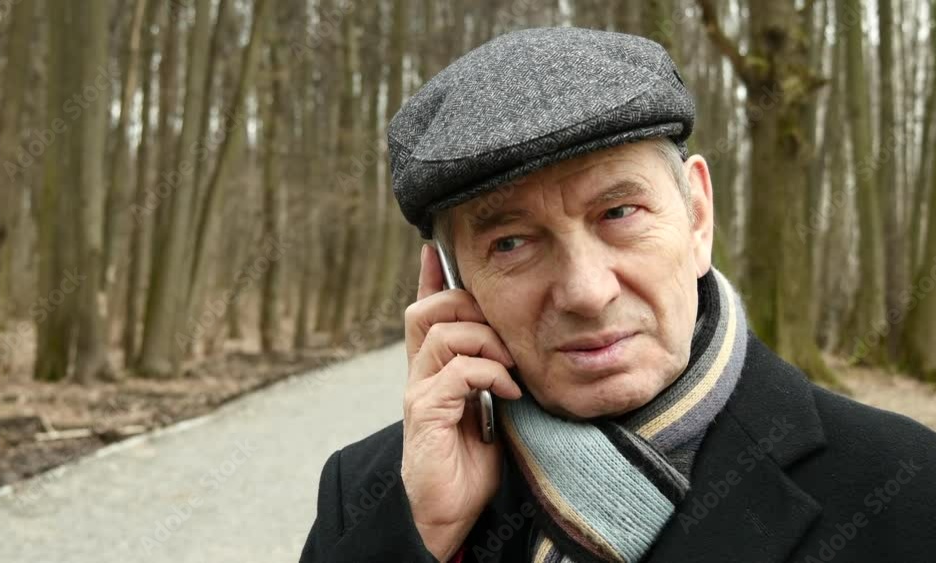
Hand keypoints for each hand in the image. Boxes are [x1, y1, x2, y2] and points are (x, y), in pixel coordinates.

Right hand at [401, 243, 521, 561]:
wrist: (452, 512)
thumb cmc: (472, 461)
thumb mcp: (487, 406)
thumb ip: (491, 373)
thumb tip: (517, 344)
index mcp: (433, 368)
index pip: (426, 311)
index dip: (429, 277)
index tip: (434, 246)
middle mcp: (418, 374)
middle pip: (428, 310)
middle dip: (468, 305)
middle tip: (503, 327)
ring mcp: (418, 392)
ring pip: (442, 334)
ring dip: (486, 340)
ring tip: (510, 365)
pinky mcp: (424, 412)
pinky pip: (456, 371)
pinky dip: (489, 373)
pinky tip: (508, 392)